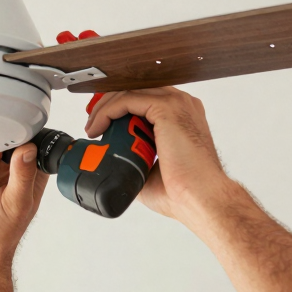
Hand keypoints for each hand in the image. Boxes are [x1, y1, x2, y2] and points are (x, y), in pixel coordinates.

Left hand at [84, 88, 237, 223]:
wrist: (200, 200)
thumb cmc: (184, 191)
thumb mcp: (149, 171)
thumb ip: (134, 160)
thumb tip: (113, 164)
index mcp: (181, 116)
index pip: (144, 99)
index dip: (118, 108)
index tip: (100, 125)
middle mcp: (181, 105)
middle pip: (135, 91)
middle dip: (107, 104)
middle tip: (92, 124)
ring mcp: (176, 103)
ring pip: (129, 92)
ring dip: (105, 107)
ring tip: (92, 127)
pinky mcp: (168, 108)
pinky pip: (128, 99)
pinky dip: (108, 111)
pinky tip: (98, 127)